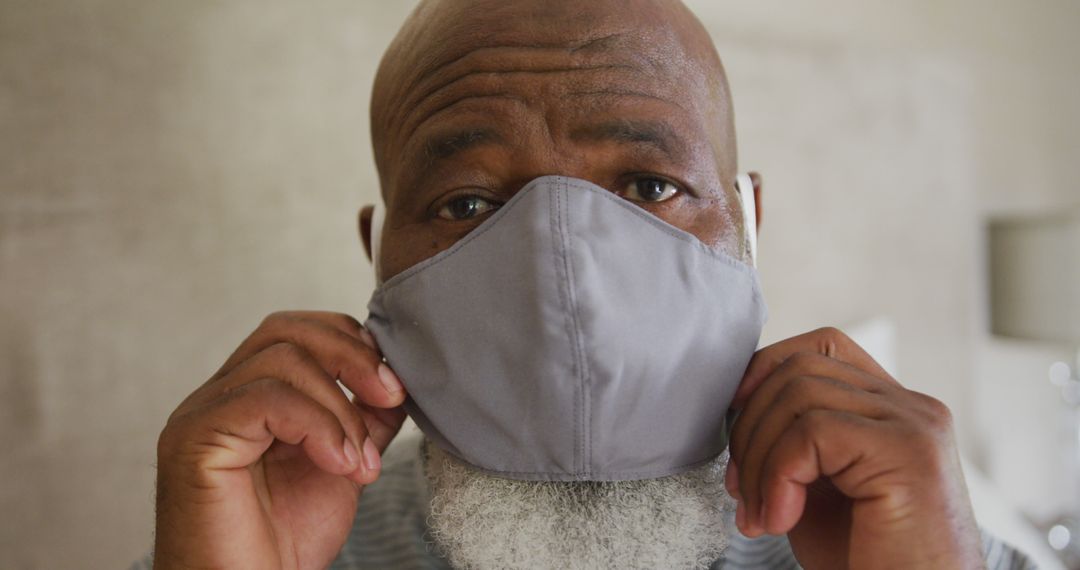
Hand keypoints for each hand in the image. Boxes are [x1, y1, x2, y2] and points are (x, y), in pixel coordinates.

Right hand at [153, 311, 407, 569]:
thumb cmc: (285, 543)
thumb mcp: (342, 465)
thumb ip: (362, 419)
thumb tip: (395, 378)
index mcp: (248, 396)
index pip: (298, 331)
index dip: (353, 344)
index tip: (395, 389)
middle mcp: (218, 397)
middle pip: (286, 329)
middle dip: (352, 356)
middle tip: (391, 398)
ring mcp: (201, 415)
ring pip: (281, 360)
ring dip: (340, 408)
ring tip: (360, 463)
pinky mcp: (193, 440)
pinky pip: (263, 399)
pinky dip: (316, 425)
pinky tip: (338, 464)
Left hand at [725, 328, 983, 568]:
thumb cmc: (867, 562)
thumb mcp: (816, 488)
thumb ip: (793, 441)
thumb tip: (735, 405)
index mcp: (891, 409)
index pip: (820, 347)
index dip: (765, 371)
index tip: (733, 421)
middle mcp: (911, 407)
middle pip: (800, 367)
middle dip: (749, 426)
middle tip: (740, 492)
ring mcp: (915, 424)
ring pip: (799, 394)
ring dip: (759, 459)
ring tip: (759, 514)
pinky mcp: (909, 451)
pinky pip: (812, 432)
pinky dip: (778, 476)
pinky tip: (780, 520)